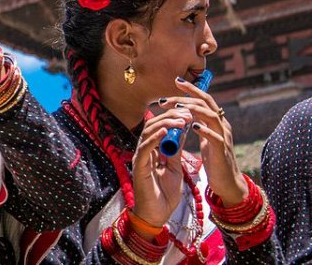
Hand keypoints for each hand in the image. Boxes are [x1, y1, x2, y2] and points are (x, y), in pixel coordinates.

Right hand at [131, 108, 192, 229]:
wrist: (158, 215)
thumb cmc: (165, 194)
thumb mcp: (176, 167)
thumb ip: (176, 151)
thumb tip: (182, 132)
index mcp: (153, 150)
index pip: (161, 127)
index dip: (174, 118)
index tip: (189, 113)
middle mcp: (145, 151)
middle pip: (154, 125)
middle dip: (171, 116)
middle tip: (187, 113)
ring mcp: (141, 157)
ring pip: (148, 132)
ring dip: (165, 123)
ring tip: (181, 120)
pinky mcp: (139, 166)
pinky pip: (145, 147)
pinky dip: (154, 137)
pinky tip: (165, 130)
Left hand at [158, 78, 247, 205]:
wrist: (227, 181)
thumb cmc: (214, 159)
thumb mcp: (205, 137)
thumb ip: (199, 124)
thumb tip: (186, 112)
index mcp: (216, 121)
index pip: (204, 99)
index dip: (191, 89)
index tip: (176, 80)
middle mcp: (222, 125)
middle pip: (206, 103)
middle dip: (186, 96)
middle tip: (167, 97)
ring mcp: (224, 136)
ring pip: (211, 116)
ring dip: (193, 110)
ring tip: (177, 107)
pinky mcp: (222, 150)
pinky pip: (214, 137)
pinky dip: (204, 130)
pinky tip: (192, 126)